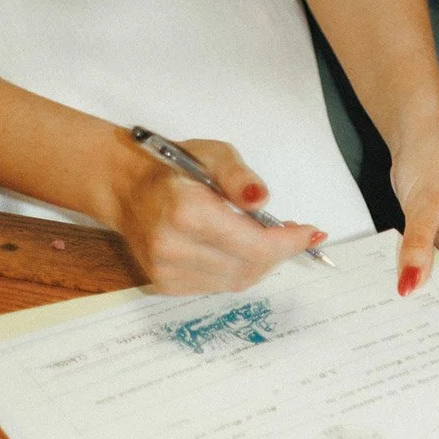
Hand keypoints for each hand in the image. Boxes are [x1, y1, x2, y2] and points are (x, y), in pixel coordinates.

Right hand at [98, 134, 327, 294]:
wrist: (126, 188)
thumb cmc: (174, 165)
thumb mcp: (212, 153)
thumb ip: (239, 176)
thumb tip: (263, 200)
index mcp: (187, 212)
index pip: (253, 245)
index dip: (287, 243)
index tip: (311, 233)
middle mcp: (174, 249)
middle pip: (248, 268)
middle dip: (279, 252)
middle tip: (294, 232)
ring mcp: (167, 272)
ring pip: (236, 281)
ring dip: (261, 262)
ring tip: (269, 238)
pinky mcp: (165, 285)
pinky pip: (217, 285)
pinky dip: (238, 269)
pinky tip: (240, 249)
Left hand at [389, 127, 438, 297]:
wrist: (415, 137)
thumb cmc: (433, 157)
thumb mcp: (424, 206)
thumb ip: (418, 247)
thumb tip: (410, 285)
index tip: (429, 301)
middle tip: (410, 295)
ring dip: (427, 279)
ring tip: (404, 280)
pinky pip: (435, 267)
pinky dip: (420, 268)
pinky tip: (405, 268)